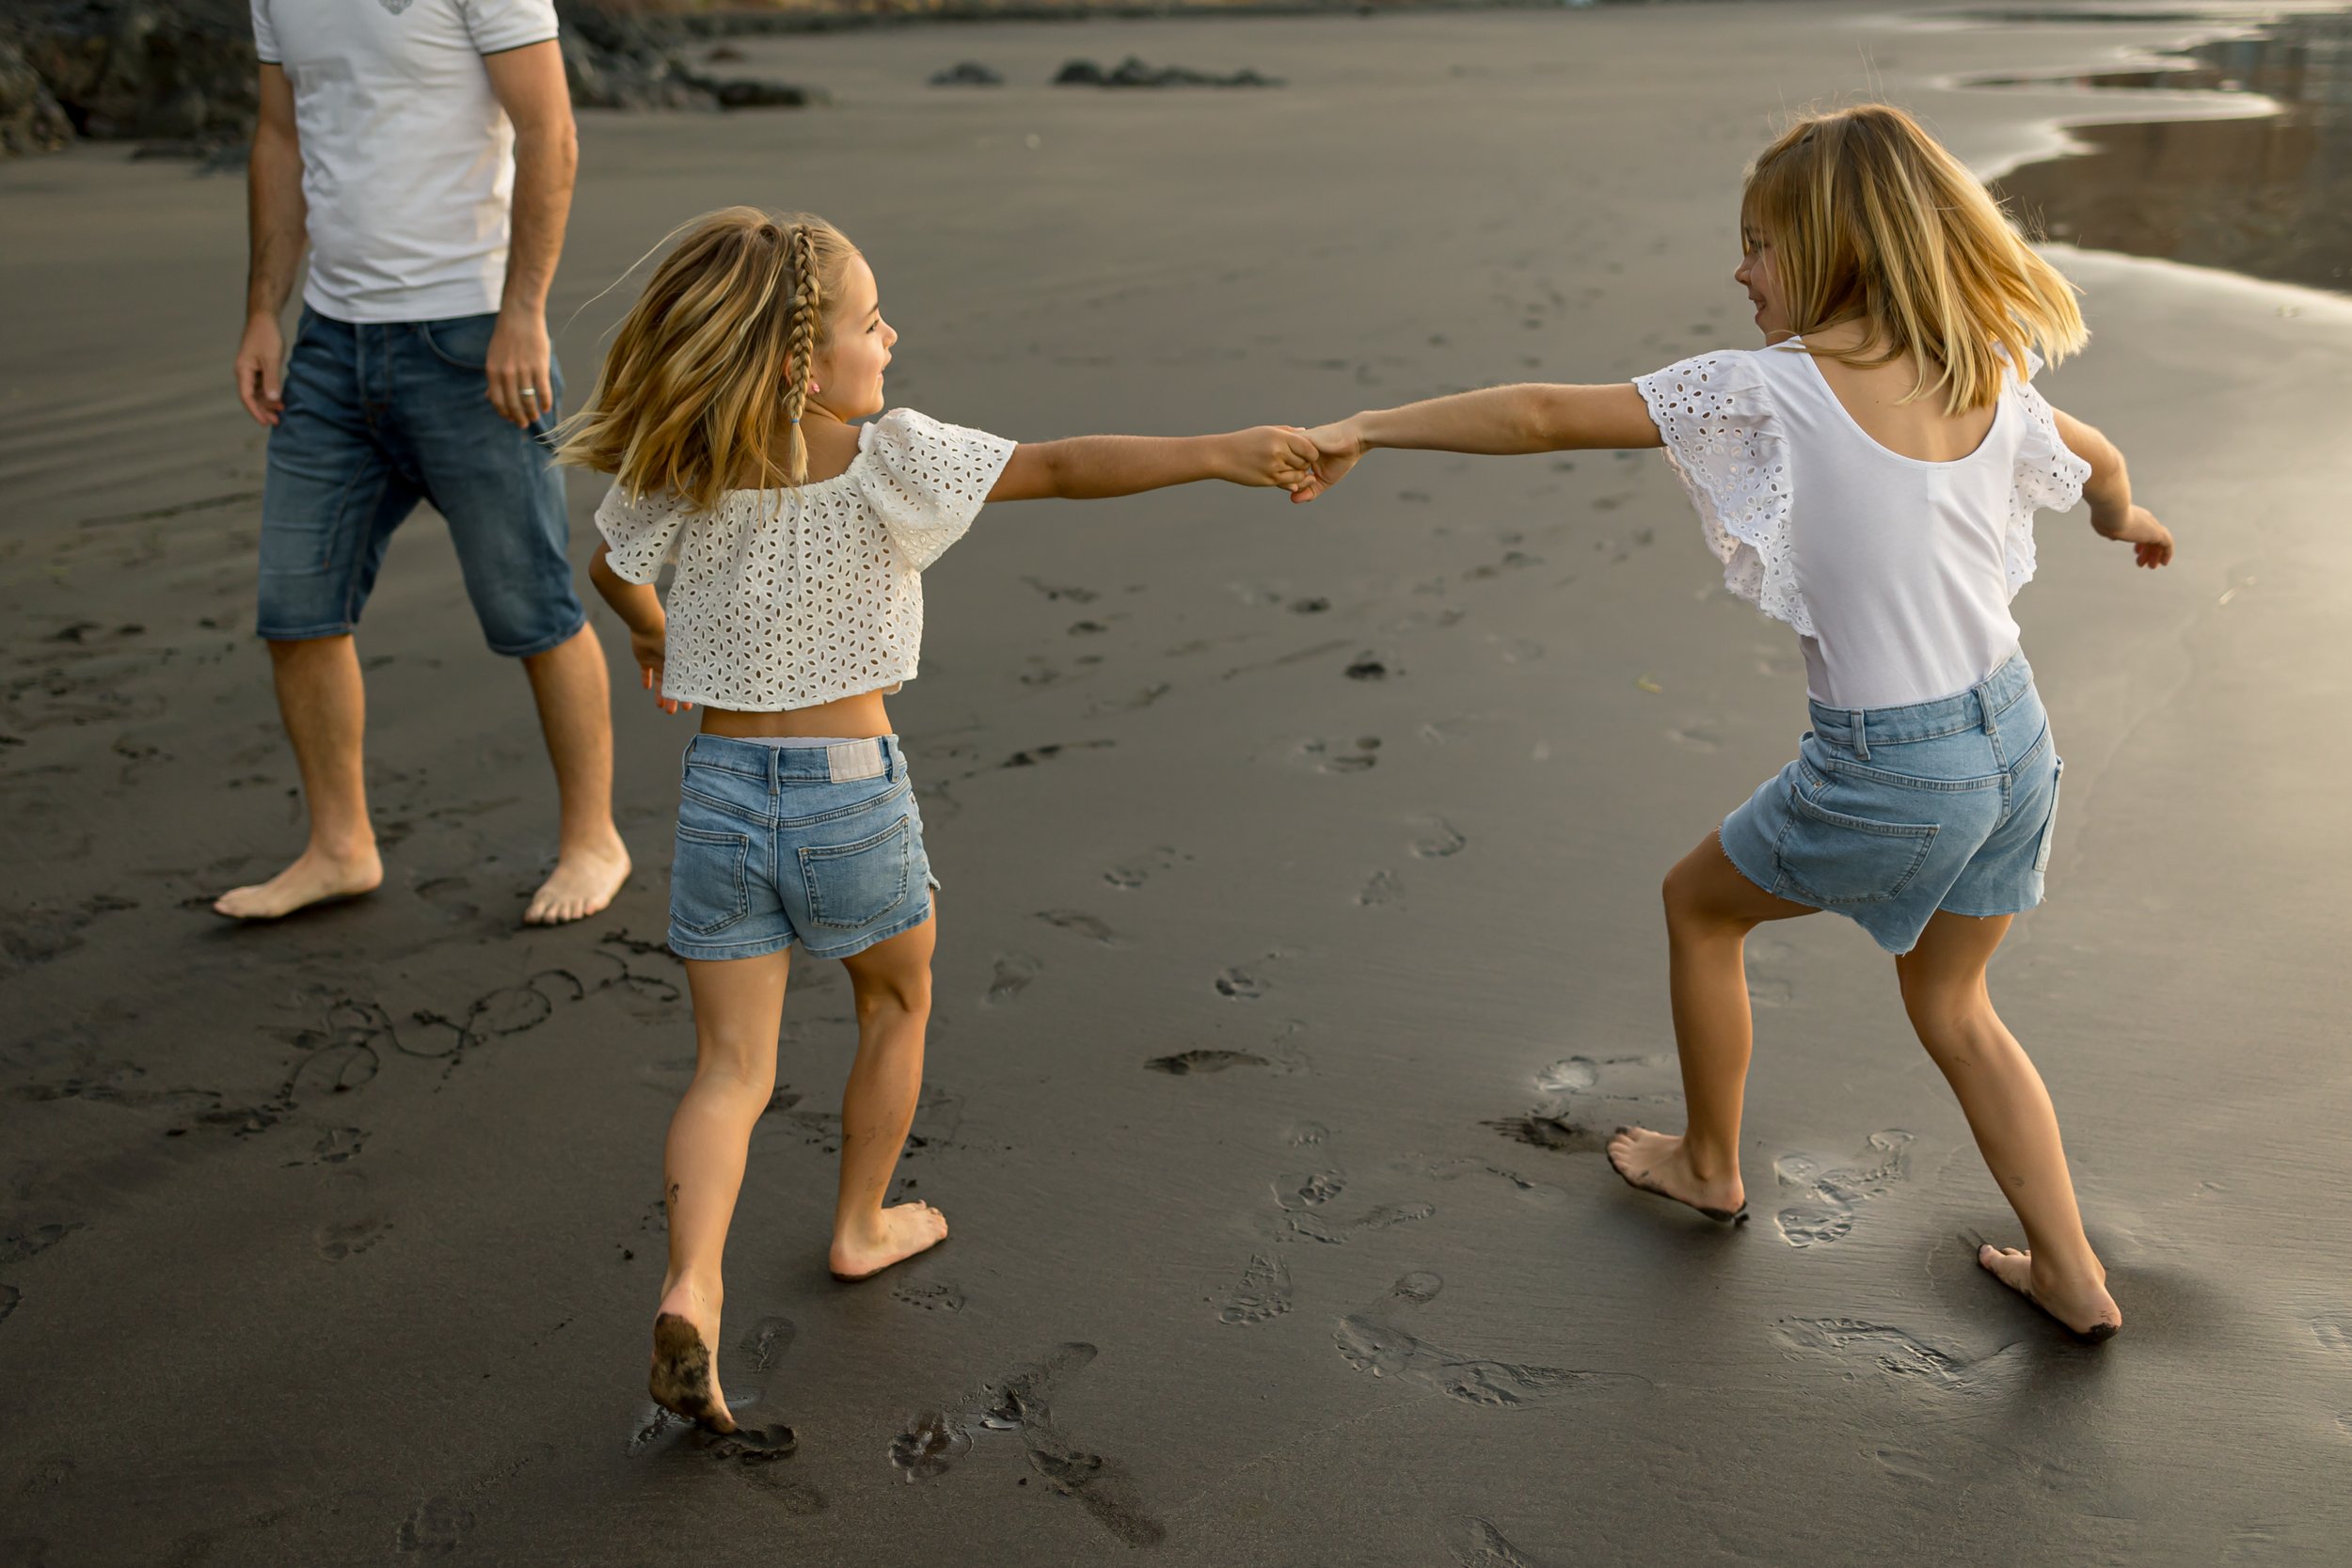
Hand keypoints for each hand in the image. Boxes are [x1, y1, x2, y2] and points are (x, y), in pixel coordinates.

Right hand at [235, 312, 285, 425]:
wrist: (265, 317)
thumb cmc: (267, 336)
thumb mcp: (271, 359)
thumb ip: (272, 380)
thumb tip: (271, 400)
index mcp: (243, 370)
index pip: (246, 397)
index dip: (256, 411)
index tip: (266, 423)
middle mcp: (244, 371)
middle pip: (251, 396)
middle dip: (263, 410)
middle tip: (277, 422)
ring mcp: (250, 368)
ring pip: (257, 391)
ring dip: (267, 402)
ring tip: (281, 412)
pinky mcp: (258, 365)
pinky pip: (262, 384)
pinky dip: (269, 392)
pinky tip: (279, 398)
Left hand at [486, 306, 552, 427]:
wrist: (520, 316)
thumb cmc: (506, 337)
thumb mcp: (494, 357)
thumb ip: (493, 379)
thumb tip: (490, 398)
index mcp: (493, 371)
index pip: (497, 401)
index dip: (505, 413)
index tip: (511, 419)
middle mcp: (507, 373)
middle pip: (513, 404)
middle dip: (518, 418)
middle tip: (523, 424)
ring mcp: (524, 370)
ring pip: (528, 400)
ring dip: (532, 413)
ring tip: (535, 417)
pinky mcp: (539, 366)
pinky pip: (543, 391)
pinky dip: (545, 402)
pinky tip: (546, 407)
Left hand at [630, 623, 690, 713]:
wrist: (648, 627)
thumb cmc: (669, 639)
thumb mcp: (683, 655)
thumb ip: (691, 667)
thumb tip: (707, 678)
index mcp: (682, 662)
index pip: (686, 682)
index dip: (687, 694)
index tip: (689, 706)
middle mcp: (671, 663)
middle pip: (673, 685)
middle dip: (674, 699)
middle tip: (673, 711)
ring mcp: (658, 661)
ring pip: (661, 683)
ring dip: (661, 695)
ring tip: (662, 708)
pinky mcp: (644, 660)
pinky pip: (646, 672)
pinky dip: (647, 680)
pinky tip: (647, 689)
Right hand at [1218, 426, 1322, 492]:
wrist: (1222, 456)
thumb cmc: (1245, 441)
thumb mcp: (1265, 431)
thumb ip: (1287, 432)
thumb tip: (1304, 432)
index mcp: (1279, 437)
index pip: (1308, 448)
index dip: (1312, 453)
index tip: (1307, 453)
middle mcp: (1278, 452)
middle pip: (1305, 462)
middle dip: (1305, 464)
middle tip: (1298, 462)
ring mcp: (1273, 467)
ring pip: (1298, 475)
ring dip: (1298, 474)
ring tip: (1289, 468)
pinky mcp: (1268, 480)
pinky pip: (1287, 483)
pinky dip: (1289, 481)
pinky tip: (1281, 475)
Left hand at [1288, 420, 1365, 504]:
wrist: (1354, 440)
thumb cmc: (1342, 458)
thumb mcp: (1324, 480)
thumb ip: (1309, 491)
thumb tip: (1292, 500)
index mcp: (1298, 458)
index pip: (1284, 474)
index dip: (1289, 485)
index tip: (1302, 488)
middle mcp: (1294, 450)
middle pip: (1280, 470)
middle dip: (1291, 482)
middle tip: (1310, 481)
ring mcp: (1296, 444)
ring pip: (1283, 464)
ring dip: (1295, 475)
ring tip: (1311, 474)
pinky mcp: (1301, 439)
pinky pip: (1290, 456)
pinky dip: (1298, 467)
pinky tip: (1311, 466)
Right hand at [2093, 503, 2173, 568]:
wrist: (2112, 511)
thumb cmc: (2104, 518)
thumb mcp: (2104, 526)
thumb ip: (2110, 531)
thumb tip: (2113, 536)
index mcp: (2134, 516)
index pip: (2142, 530)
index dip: (2140, 542)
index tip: (2136, 552)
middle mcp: (2145, 519)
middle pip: (2151, 536)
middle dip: (2147, 550)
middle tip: (2142, 563)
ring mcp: (2152, 526)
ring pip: (2159, 542)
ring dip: (2155, 555)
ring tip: (2151, 567)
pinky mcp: (2157, 533)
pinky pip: (2167, 544)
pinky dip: (2167, 553)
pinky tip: (2164, 563)